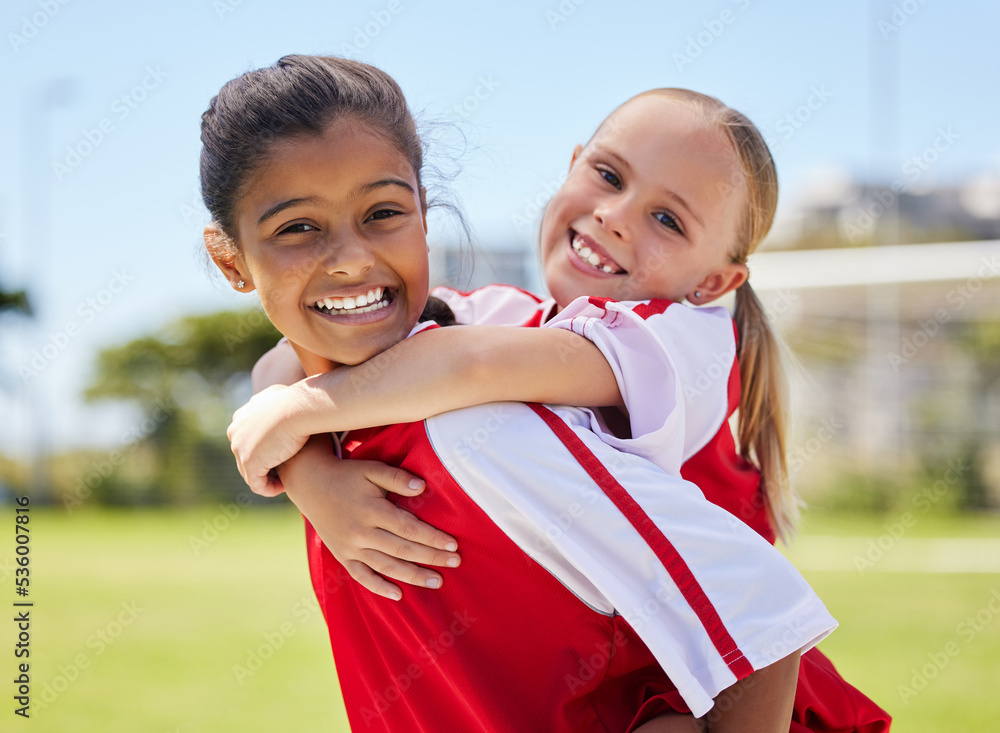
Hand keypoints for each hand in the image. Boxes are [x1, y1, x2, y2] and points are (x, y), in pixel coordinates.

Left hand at [228, 384, 309, 495]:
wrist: (297, 407)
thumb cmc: (298, 401)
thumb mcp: (283, 396)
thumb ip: (276, 403)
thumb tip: (282, 403)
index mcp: (240, 417)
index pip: (248, 440)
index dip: (265, 450)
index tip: (284, 454)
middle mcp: (235, 431)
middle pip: (246, 456)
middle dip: (264, 465)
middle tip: (284, 471)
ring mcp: (239, 447)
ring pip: (250, 472)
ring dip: (267, 478)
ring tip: (285, 480)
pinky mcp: (249, 462)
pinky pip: (256, 484)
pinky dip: (269, 488)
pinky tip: (283, 486)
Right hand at [282, 437, 461, 599]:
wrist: (311, 485)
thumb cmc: (348, 475)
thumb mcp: (372, 469)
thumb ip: (397, 477)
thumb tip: (422, 487)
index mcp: (371, 509)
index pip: (408, 528)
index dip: (432, 538)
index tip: (453, 545)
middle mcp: (361, 532)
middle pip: (402, 550)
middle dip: (431, 558)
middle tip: (455, 563)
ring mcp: (350, 547)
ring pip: (386, 567)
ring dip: (413, 576)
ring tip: (437, 581)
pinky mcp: (342, 556)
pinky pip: (362, 576)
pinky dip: (379, 588)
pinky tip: (399, 595)